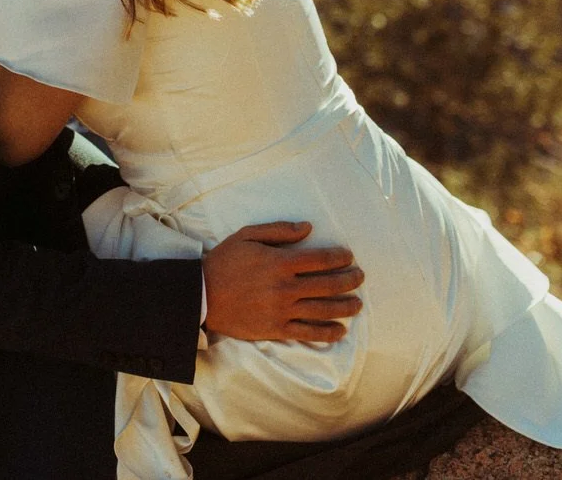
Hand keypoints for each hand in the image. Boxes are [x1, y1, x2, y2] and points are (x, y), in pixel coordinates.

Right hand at [202, 222, 363, 342]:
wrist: (201, 294)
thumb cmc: (224, 261)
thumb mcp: (247, 235)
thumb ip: (279, 230)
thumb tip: (308, 228)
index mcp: (279, 262)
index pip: (320, 259)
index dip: (339, 257)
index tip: (349, 257)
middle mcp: (285, 287)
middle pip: (328, 284)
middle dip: (349, 280)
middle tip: (360, 277)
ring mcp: (282, 310)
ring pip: (323, 310)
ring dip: (345, 307)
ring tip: (357, 303)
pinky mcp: (276, 328)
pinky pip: (308, 332)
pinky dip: (327, 333)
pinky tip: (341, 330)